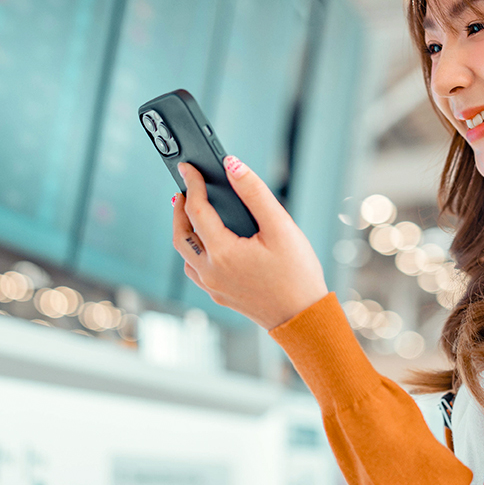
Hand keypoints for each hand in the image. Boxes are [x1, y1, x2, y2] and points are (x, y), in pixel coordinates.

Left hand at [172, 157, 328, 329]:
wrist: (303, 318)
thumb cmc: (297, 274)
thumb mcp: (281, 226)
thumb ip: (254, 192)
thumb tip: (232, 166)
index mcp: (222, 252)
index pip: (197, 210)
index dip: (192, 184)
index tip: (188, 167)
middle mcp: (211, 272)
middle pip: (181, 235)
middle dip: (180, 209)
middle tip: (184, 189)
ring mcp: (213, 287)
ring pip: (185, 255)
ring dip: (184, 231)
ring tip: (191, 212)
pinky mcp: (220, 296)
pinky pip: (196, 271)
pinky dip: (194, 252)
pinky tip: (206, 243)